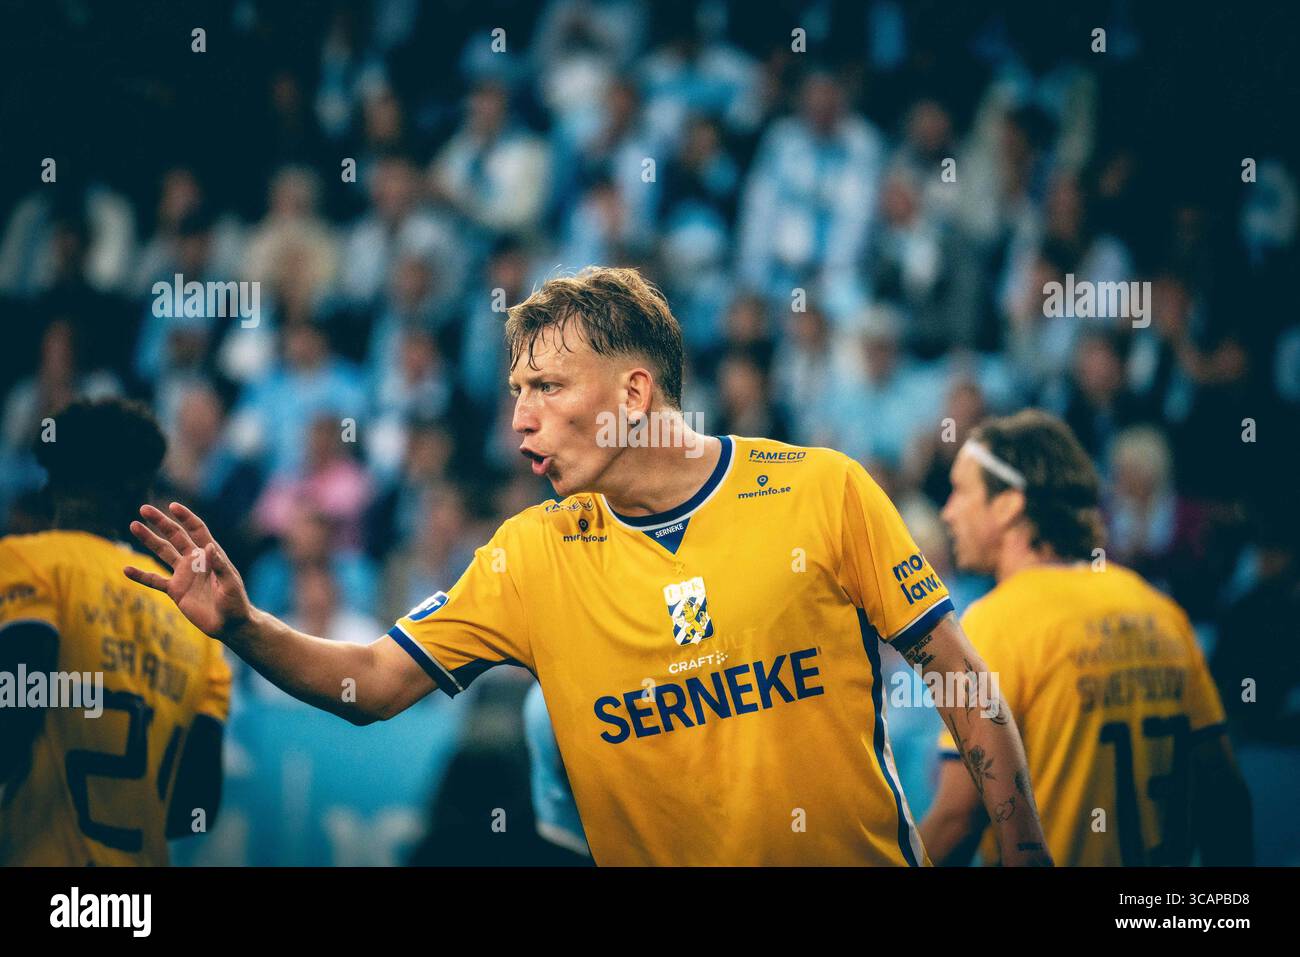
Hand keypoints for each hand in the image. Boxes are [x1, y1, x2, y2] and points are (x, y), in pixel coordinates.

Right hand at [123, 502, 252, 641]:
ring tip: (133, 525)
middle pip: (175, 536)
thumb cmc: (236, 602)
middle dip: (161, 522)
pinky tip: (126, 569)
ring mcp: (184, 574)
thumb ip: (220, 565)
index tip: (172, 506)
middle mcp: (195, 560)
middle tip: (144, 509)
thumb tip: (209, 546)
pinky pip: (155, 581)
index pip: (197, 530)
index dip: (186, 517)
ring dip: (148, 540)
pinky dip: (141, 575)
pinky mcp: (176, 590)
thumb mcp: (230, 583)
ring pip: (163, 552)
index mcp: (211, 555)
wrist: (229, 624)